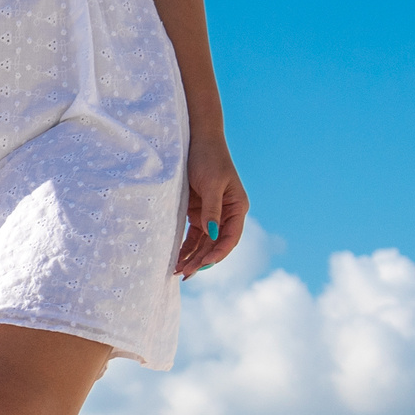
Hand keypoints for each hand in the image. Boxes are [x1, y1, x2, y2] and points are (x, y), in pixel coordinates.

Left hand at [175, 132, 246, 277]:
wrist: (196, 140)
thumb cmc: (208, 158)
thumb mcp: (211, 184)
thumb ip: (211, 210)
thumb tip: (212, 235)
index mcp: (237, 207)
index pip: (230, 237)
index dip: (218, 253)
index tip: (203, 264)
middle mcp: (227, 214)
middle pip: (215, 244)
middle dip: (201, 260)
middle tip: (185, 274)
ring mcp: (212, 214)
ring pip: (203, 243)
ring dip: (192, 257)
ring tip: (178, 272)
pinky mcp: (198, 213)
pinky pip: (193, 236)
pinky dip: (186, 248)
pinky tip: (177, 260)